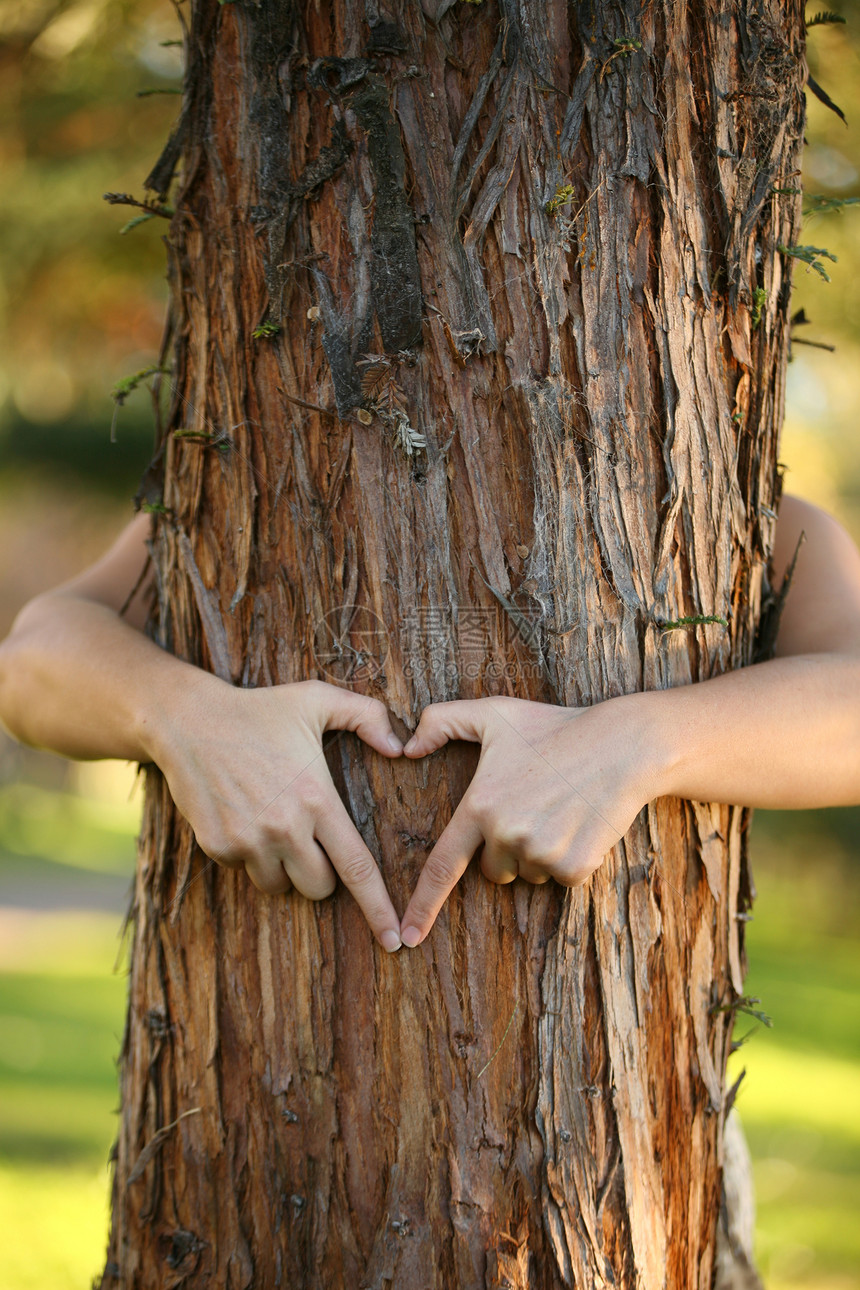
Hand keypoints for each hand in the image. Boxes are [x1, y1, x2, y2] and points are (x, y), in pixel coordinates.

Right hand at [145, 677, 404, 950]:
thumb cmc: (260, 709)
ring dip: (284, 866)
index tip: (394, 941)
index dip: (378, 908)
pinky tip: (243, 814)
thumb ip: (369, 716)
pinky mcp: (217, 846)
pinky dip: (250, 853)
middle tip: (310, 836)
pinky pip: (245, 870)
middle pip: (319, 888)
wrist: (188, 721)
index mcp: (316, 799)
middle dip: (322, 873)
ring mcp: (247, 841)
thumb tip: (402, 747)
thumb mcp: (318, 699)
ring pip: (280, 885)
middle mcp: (284, 828)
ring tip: (272, 819)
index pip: (356, 867)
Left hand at [398, 695, 658, 945]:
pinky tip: (581, 823)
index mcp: (480, 805)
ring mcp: (541, 852)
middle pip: (493, 869)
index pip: (442, 866)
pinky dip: (572, 858)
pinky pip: (562, 878)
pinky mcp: (575, 865)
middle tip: (533, 807)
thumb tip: (406, 749)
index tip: (407, 936)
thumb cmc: (555, 726)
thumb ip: (442, 721)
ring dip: (541, 852)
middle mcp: (506, 833)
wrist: (622, 745)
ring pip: (529, 874)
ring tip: (560, 809)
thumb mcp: (494, 713)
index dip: (422, 905)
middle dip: (507, 849)